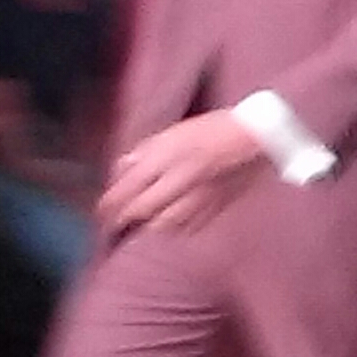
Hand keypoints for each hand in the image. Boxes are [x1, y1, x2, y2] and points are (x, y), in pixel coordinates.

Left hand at [98, 110, 270, 236]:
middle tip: (112, 225)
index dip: (110, 203)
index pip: (129, 186)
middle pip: (142, 209)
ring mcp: (198, 197)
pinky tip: (169, 225)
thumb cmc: (215, 128)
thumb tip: (123, 167)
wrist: (256, 138)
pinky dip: (174, 228)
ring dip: (147, 226)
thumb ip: (146, 150)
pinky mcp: (215, 207)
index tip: (101, 211)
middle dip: (123, 220)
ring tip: (140, 226)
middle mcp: (179, 179)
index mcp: (167, 156)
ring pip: (164, 223)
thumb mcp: (174, 131)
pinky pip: (189, 226)